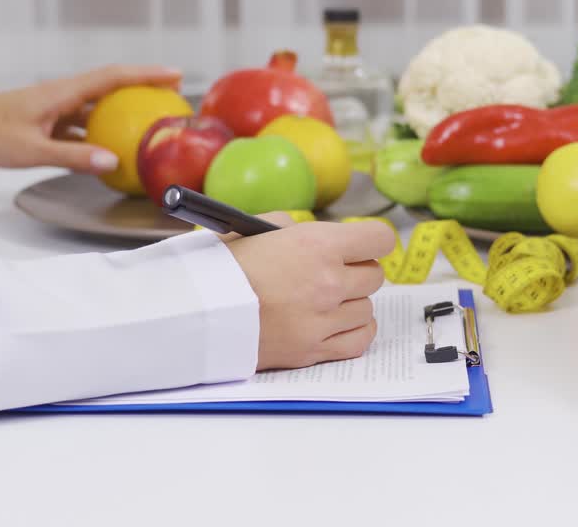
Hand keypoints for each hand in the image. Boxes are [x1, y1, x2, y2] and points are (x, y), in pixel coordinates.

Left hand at [0, 64, 182, 171]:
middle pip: (112, 85)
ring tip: (151, 117)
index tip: (174, 73)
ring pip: (99, 103)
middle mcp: (63, 94)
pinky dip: (103, 128)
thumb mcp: (33, 149)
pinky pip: (85, 121)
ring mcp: (57, 106)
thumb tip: (113, 162)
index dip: (146, 74)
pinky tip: (114, 146)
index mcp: (62, 92)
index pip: (113, 77)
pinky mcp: (49, 120)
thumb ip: (74, 156)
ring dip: (125, 107)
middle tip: (173, 91)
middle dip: (144, 84)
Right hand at [227, 219, 395, 369]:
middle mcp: (328, 282)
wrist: (197, 312)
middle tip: (334, 273)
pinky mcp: (314, 349)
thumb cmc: (223, 267)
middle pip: (374, 276)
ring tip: (324, 300)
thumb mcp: (258, 228)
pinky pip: (360, 339)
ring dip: (351, 303)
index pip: (379, 239)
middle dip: (357, 272)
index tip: (363, 246)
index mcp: (318, 245)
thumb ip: (297, 229)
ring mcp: (323, 319)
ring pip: (367, 308)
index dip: (373, 241)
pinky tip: (338, 323)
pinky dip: (354, 331)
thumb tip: (321, 237)